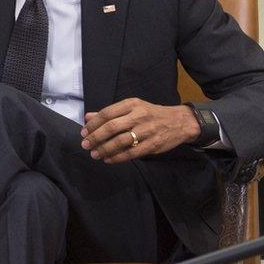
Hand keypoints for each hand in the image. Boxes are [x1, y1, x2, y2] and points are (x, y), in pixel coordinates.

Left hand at [80, 98, 199, 163]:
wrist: (180, 122)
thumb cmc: (150, 114)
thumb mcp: (132, 107)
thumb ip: (110, 113)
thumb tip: (87, 118)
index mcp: (132, 104)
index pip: (107, 113)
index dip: (93, 124)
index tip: (83, 132)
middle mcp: (139, 116)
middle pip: (112, 127)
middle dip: (95, 137)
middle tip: (85, 144)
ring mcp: (147, 131)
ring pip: (121, 141)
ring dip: (104, 149)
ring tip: (94, 154)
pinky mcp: (153, 144)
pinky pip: (132, 153)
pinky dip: (118, 157)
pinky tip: (108, 159)